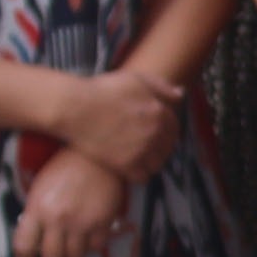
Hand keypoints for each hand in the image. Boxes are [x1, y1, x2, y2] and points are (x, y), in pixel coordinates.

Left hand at [12, 148, 127, 256]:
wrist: (97, 156)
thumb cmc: (64, 168)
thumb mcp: (40, 188)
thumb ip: (36, 213)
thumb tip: (35, 236)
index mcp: (37, 209)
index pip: (24, 247)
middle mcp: (58, 220)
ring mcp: (82, 224)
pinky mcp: (103, 223)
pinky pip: (96, 247)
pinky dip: (92, 247)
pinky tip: (89, 240)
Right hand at [53, 67, 186, 179]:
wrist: (75, 108)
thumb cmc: (102, 90)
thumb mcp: (135, 79)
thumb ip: (161, 87)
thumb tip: (181, 94)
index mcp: (160, 112)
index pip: (174, 127)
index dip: (166, 130)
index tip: (157, 133)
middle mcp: (155, 132)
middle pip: (168, 147)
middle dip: (160, 146)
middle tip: (144, 146)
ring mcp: (142, 149)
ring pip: (157, 164)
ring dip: (151, 162)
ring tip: (137, 158)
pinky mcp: (126, 165)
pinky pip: (142, 177)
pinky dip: (138, 174)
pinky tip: (129, 168)